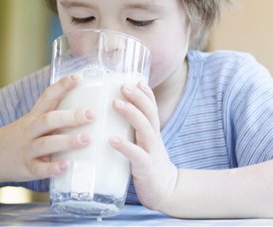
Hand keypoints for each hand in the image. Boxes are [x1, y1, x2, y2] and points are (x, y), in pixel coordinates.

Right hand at [0, 73, 95, 183]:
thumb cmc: (18, 139)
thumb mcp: (31, 123)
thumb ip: (53, 118)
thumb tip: (85, 109)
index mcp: (33, 117)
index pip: (47, 97)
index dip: (62, 86)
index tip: (79, 76)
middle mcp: (30, 131)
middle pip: (49, 120)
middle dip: (71, 116)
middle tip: (92, 114)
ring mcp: (27, 150)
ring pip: (46, 143)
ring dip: (67, 141)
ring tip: (87, 139)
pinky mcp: (26, 169)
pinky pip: (40, 169)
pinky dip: (53, 168)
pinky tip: (67, 165)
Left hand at [109, 81, 177, 211]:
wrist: (165, 192)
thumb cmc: (147, 166)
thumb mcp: (142, 145)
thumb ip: (131, 132)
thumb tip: (107, 118)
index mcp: (152, 132)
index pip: (152, 107)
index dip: (146, 93)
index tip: (136, 79)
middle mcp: (154, 138)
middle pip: (149, 112)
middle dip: (138, 97)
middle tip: (123, 85)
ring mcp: (151, 152)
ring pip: (144, 128)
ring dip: (131, 113)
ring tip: (115, 103)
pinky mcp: (146, 168)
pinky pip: (136, 155)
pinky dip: (124, 146)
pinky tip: (112, 140)